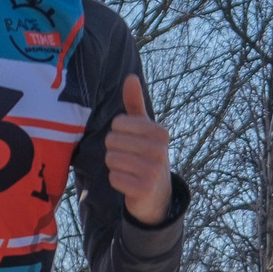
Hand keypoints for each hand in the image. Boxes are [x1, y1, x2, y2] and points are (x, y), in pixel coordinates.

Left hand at [104, 76, 173, 224]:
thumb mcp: (143, 129)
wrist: (158, 194)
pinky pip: (114, 178)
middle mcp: (160, 150)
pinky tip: (129, 183)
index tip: (131, 142)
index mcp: (160, 132)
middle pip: (112, 140)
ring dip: (114, 166)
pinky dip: (117, 181)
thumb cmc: (146, 155)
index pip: (118, 123)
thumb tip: (130, 76)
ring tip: (128, 170)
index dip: (117, 133)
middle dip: (114, 150)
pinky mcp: (145, 189)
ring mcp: (154, 171)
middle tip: (128, 158)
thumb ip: (135, 104)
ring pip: (111, 159)